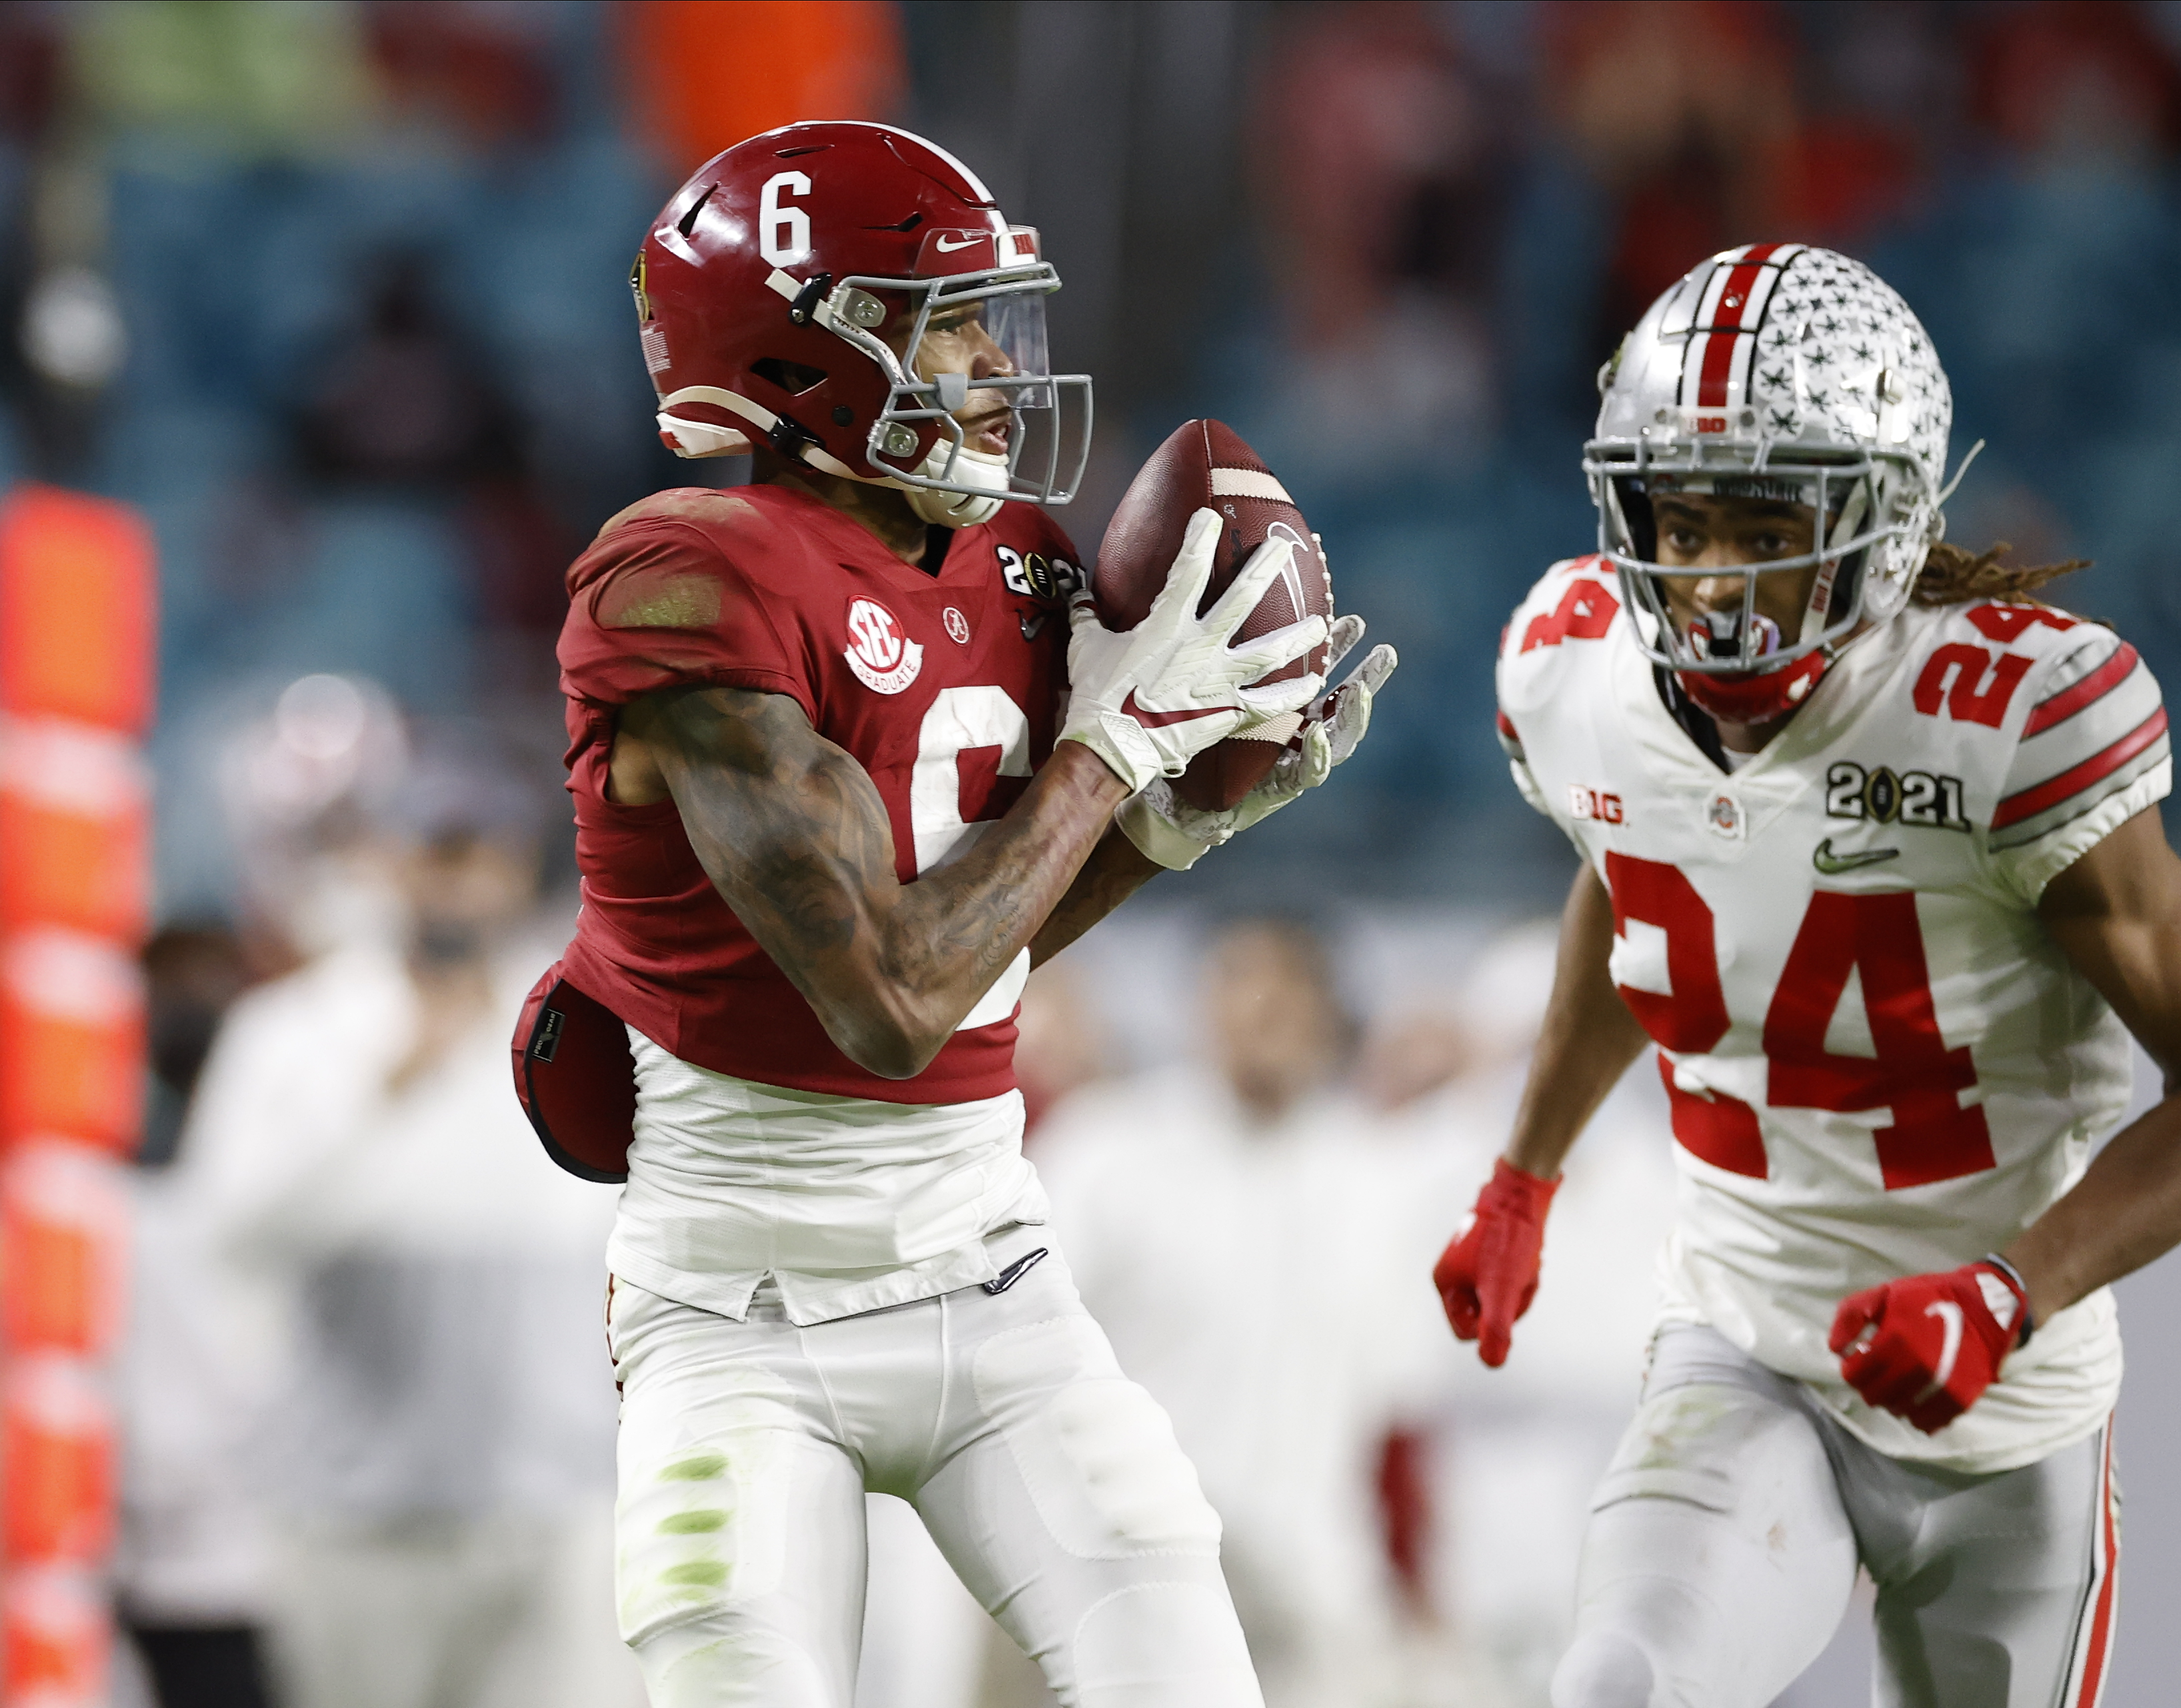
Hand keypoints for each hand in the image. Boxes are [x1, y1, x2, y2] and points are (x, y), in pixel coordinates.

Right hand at [1061, 509, 1327, 793]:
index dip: (1200, 539)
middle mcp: (1200, 646)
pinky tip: (1313, 684)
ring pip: (1270, 651)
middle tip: (1285, 548)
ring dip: (1298, 636)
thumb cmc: (1098, 697)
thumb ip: (1088, 618)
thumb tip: (1078, 596)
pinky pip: (1268, 702)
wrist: (1112, 749)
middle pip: (1244, 597)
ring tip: (1321, 624)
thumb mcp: (1086, 649)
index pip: (1187, 569)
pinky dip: (1292, 694)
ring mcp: (1218, 680)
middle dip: (1266, 568)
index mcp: (1166, 625)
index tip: (1210, 519)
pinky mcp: (1227, 712)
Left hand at [1115, 614, 1397, 869]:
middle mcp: (1294, 733)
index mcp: (1282, 708)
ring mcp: (1291, 762)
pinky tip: (1319, 734)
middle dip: (1368, 678)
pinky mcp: (1279, 790)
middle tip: (1387, 652)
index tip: (1352, 619)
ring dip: (1355, 715)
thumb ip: (1224, 665)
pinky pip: (1307, 772)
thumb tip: (1214, 609)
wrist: (1176, 803)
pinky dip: (1318, 754)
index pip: (1319, 673)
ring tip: (1363, 691)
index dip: (1339, 649)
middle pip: (1340, 703)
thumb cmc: (1193, 745)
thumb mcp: (1212, 698)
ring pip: (1338, 737)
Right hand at [1433, 1158, 1558, 1366]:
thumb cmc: (1509, 1241)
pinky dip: (1521, 1276)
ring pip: (1498, 1299)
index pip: (1465, 1333)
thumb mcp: (1503, 1288)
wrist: (1523, 1193)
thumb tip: (1491, 1362)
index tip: (1505, 1298)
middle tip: (1518, 1280)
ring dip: (1518, 1289)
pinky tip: (1529, 1260)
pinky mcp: (1488, 1253)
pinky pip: (1506, 1280)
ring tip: (1526, 1268)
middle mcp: (1453, 1275)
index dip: (1490, 1325)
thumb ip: (1495, 1327)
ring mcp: (1470, 1263)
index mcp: (1445, 1284)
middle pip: (1484, 1317)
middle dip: (1508, 1305)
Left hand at [1828, 1259, 2029, 1433]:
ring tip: (1899, 1385)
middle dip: (1870, 1387)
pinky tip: (1917, 1400)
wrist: (1985, 1306)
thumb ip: (1851, 1316)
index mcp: (1896, 1338)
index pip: (1855, 1374)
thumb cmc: (1928, 1297)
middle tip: (1878, 1375)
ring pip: (1899, 1412)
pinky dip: (1918, 1417)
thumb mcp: (1884, 1293)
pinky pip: (1929, 1423)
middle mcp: (1918, 1366)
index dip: (1851, 1371)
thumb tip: (1836, 1349)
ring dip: (1893, 1402)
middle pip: (1875, 1396)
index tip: (1858, 1363)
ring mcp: (1941, 1385)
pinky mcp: (1962, 1398)